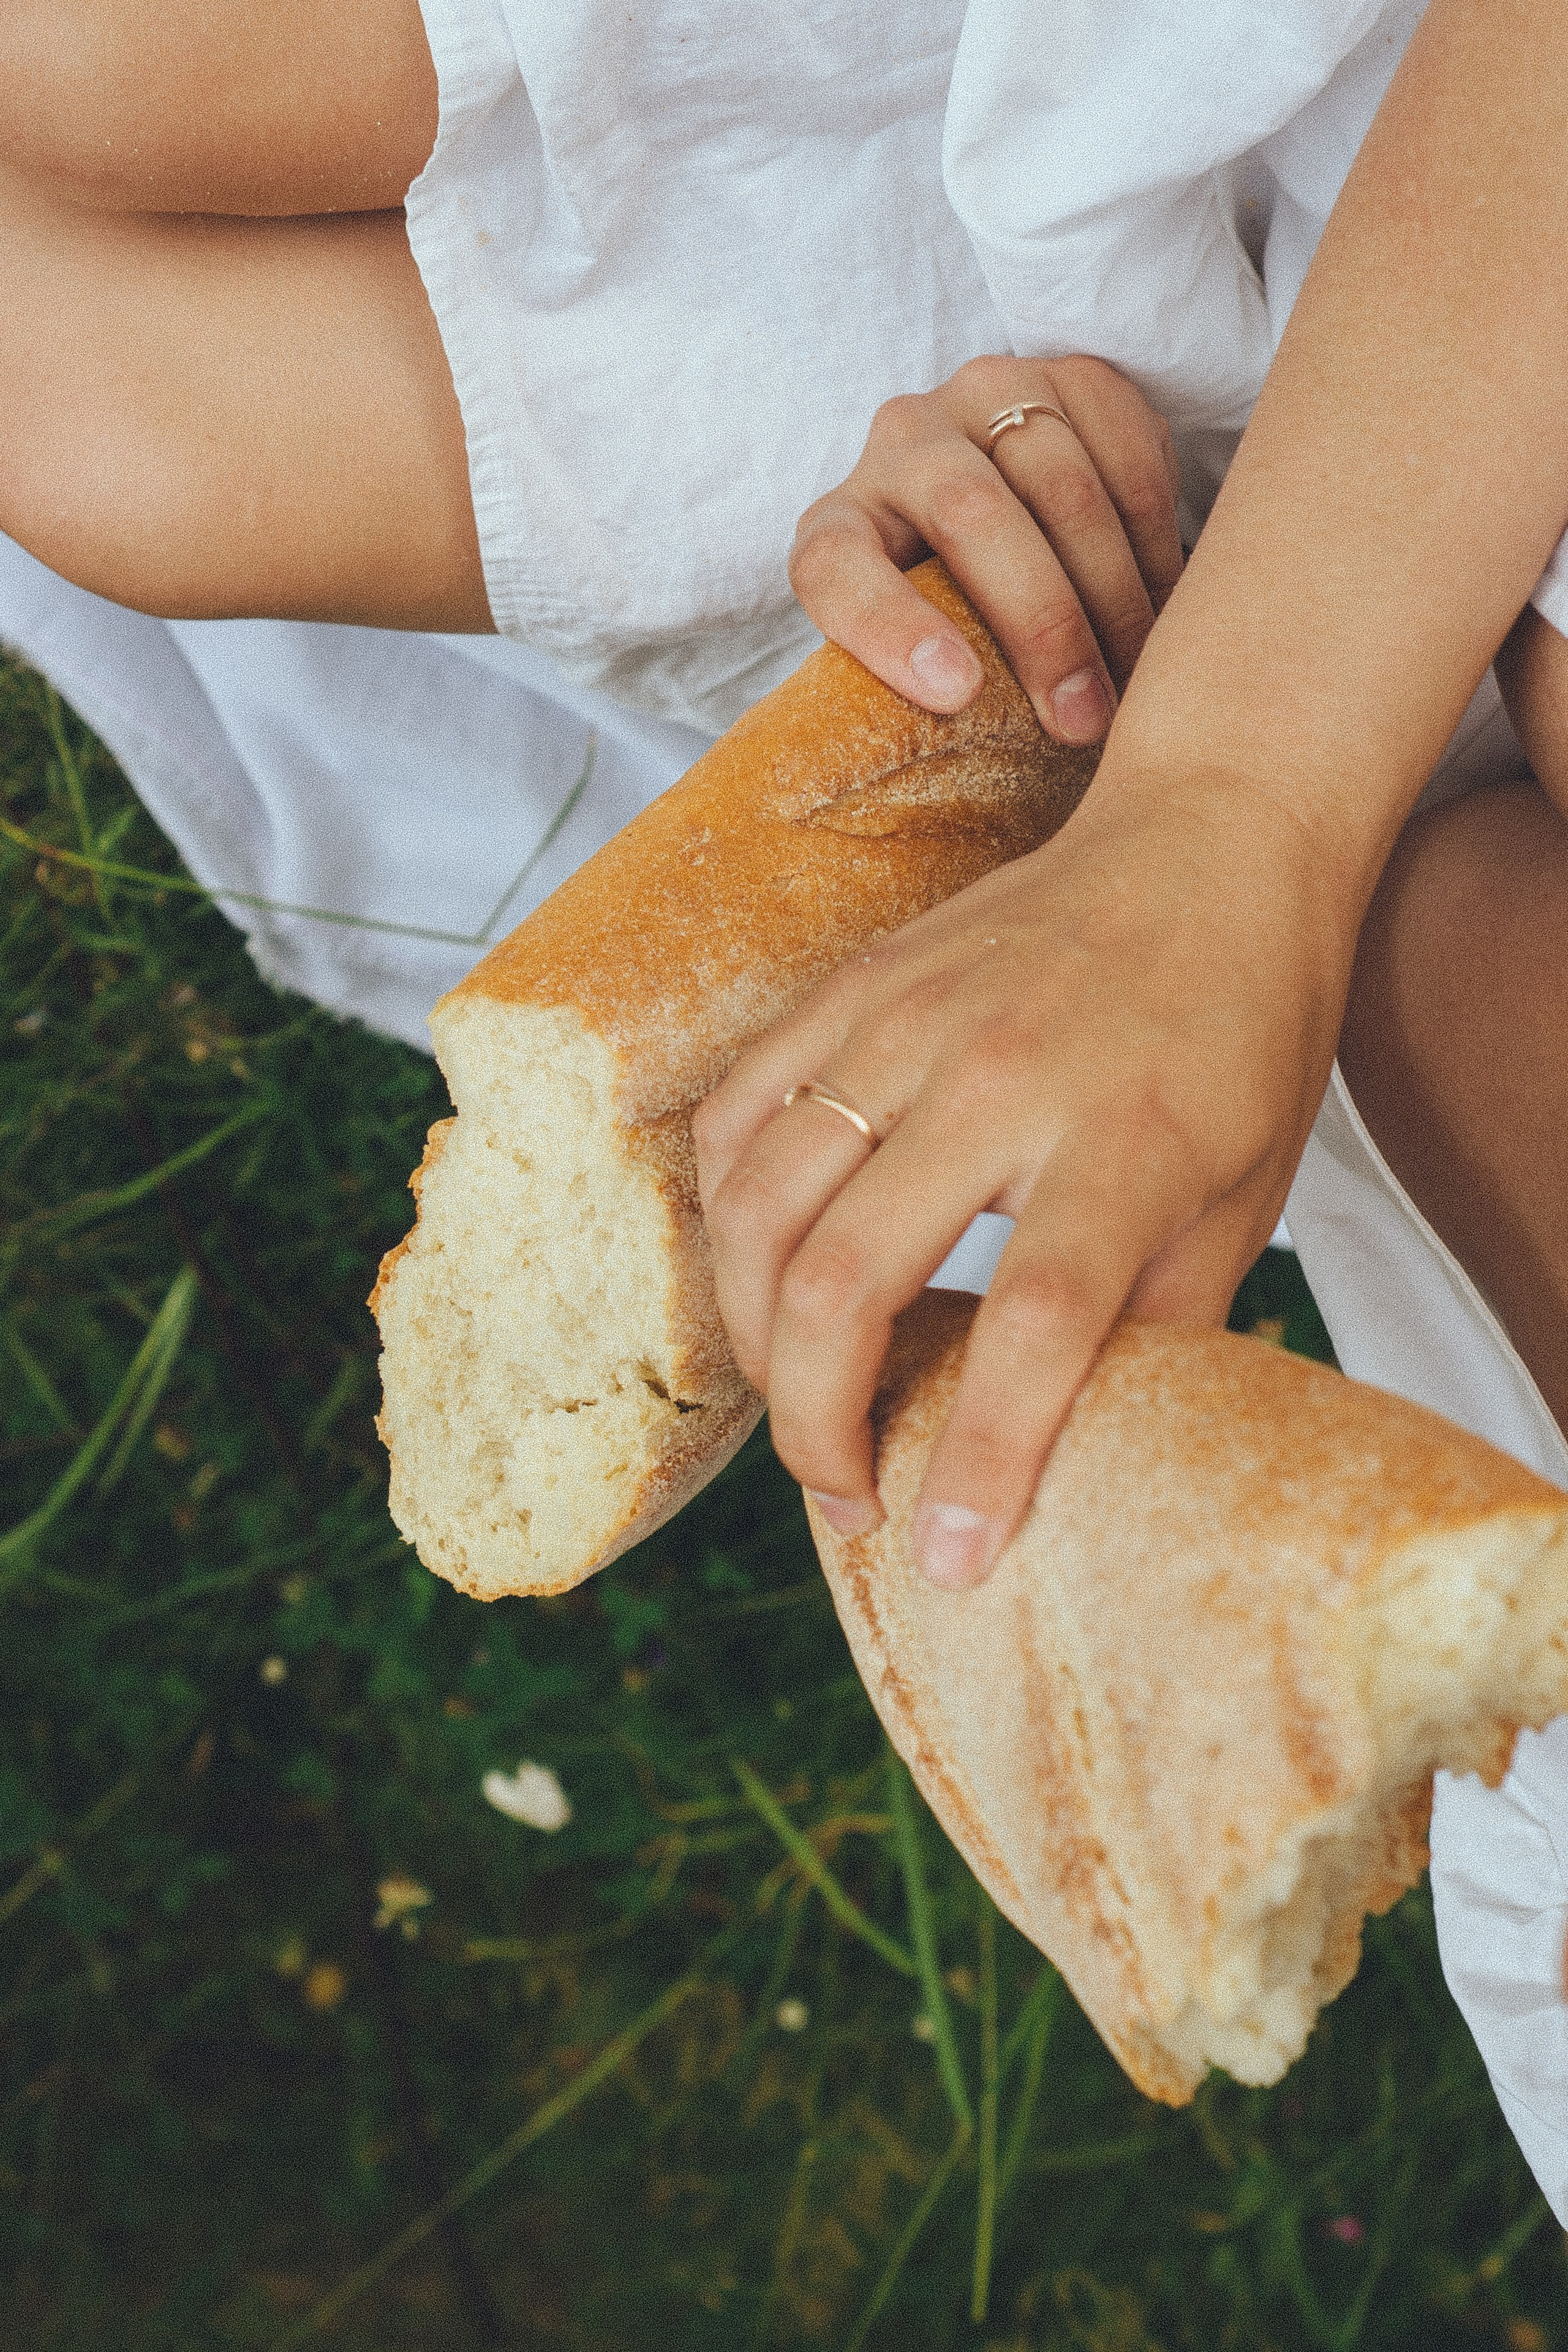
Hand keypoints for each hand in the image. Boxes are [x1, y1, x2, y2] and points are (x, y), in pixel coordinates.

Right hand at [692, 777, 1349, 1587]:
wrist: (1211, 842)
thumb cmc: (1241, 1034)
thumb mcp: (1242, 1198)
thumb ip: (1158, 1329)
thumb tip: (1074, 1460)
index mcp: (1127, 1140)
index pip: (1037, 1326)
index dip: (983, 1460)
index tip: (946, 1557)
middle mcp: (1003, 1078)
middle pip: (848, 1276)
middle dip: (815, 1420)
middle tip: (845, 1487)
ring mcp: (910, 1021)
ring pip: (760, 1204)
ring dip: (751, 1333)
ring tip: (798, 1395)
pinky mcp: (854, 985)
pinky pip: (737, 1113)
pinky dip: (725, 1212)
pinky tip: (759, 1269)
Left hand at [789, 354, 1182, 748]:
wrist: (1007, 506)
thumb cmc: (955, 618)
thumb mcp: (912, 656)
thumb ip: (917, 696)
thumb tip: (957, 791)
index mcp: (839, 524)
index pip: (836, 567)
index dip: (886, 625)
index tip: (955, 694)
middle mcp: (903, 439)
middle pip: (971, 518)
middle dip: (1041, 627)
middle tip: (1086, 720)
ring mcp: (989, 396)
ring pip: (1064, 488)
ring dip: (1115, 597)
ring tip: (1141, 676)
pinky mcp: (1074, 379)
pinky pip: (1131, 459)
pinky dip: (1157, 546)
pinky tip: (1166, 609)